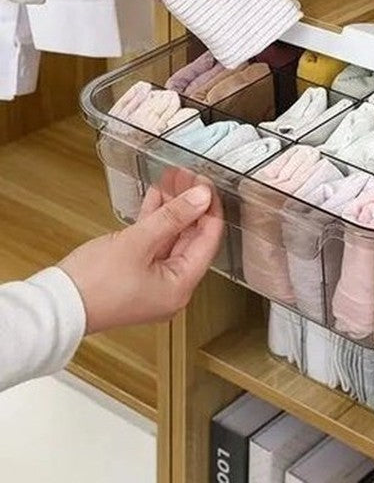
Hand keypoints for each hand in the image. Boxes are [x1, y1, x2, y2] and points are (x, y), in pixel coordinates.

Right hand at [59, 169, 223, 333]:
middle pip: (191, 237)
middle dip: (189, 204)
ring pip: (171, 237)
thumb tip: (201, 197)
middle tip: (187, 177)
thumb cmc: (93, 285)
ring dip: (172, 208)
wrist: (55, 306)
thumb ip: (173, 216)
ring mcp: (154, 281)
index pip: (208, 241)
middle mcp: (172, 287)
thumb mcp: (138, 243)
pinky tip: (156, 196)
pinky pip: (154, 243)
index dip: (208, 209)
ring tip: (172, 178)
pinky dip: (155, 220)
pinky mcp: (137, 273)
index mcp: (181, 286)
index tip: (205, 184)